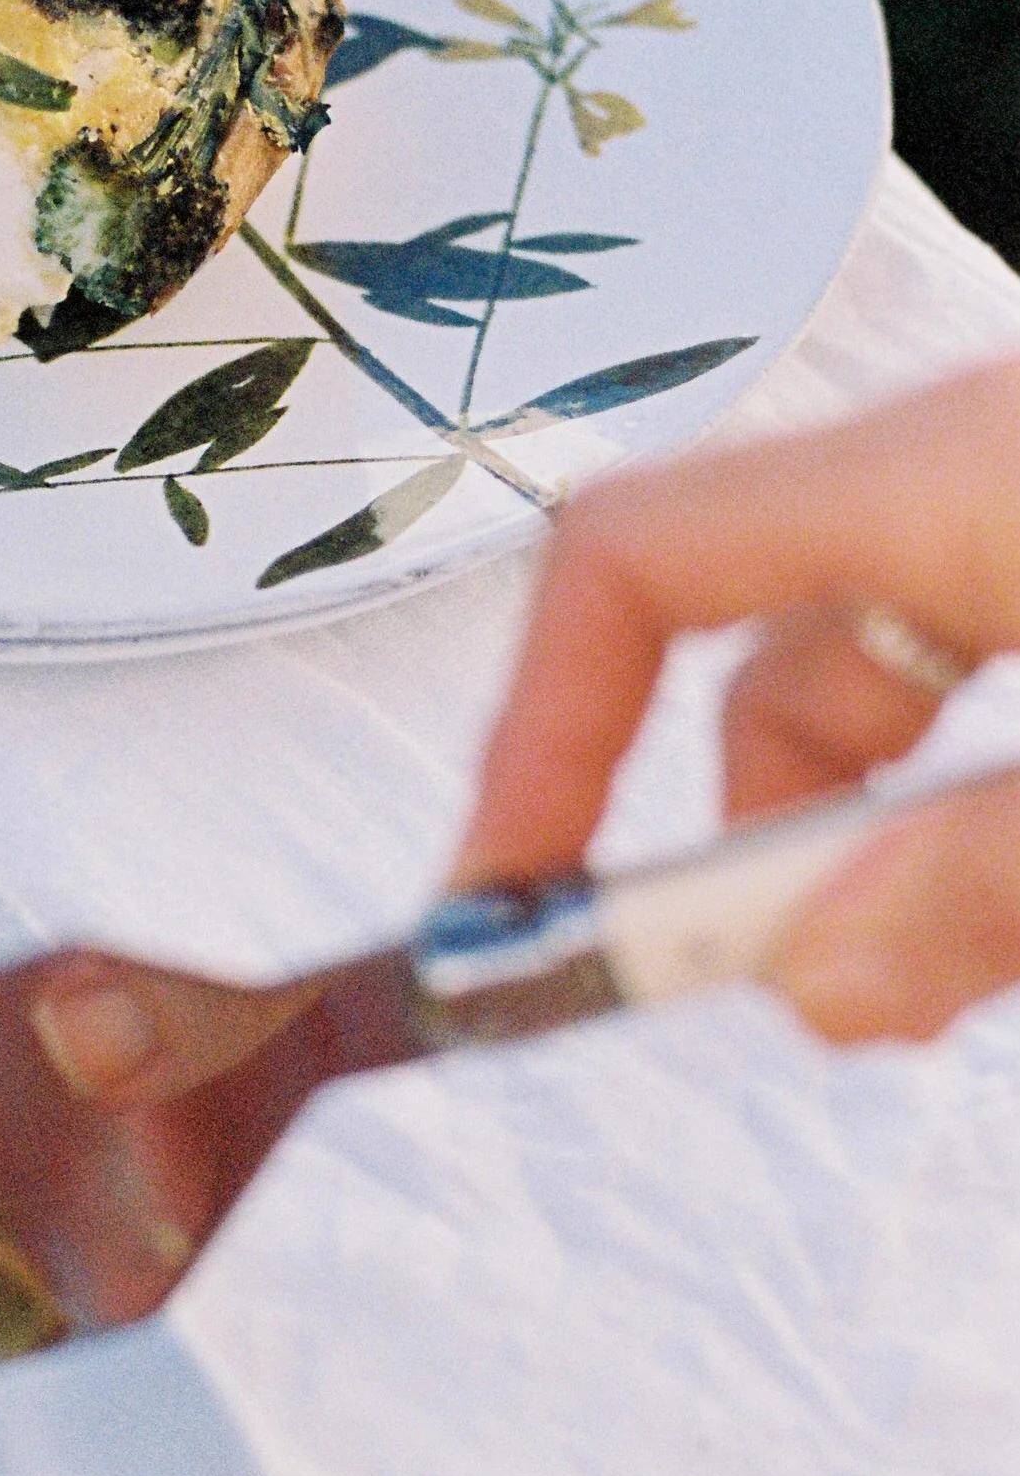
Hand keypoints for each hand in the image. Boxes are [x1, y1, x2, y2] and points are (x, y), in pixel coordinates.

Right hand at [33, 361, 1019, 1104]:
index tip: (503, 918)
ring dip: (853, 844)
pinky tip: (979, 909)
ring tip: (919, 985)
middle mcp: (961, 474)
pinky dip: (948, 808)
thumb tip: (805, 988)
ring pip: (879, 689)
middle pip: (747, 654)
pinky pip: (975, 690)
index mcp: (939, 471)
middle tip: (784, 1004)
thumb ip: (978, 875)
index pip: (622, 564)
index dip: (528, 741)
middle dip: (728, 846)